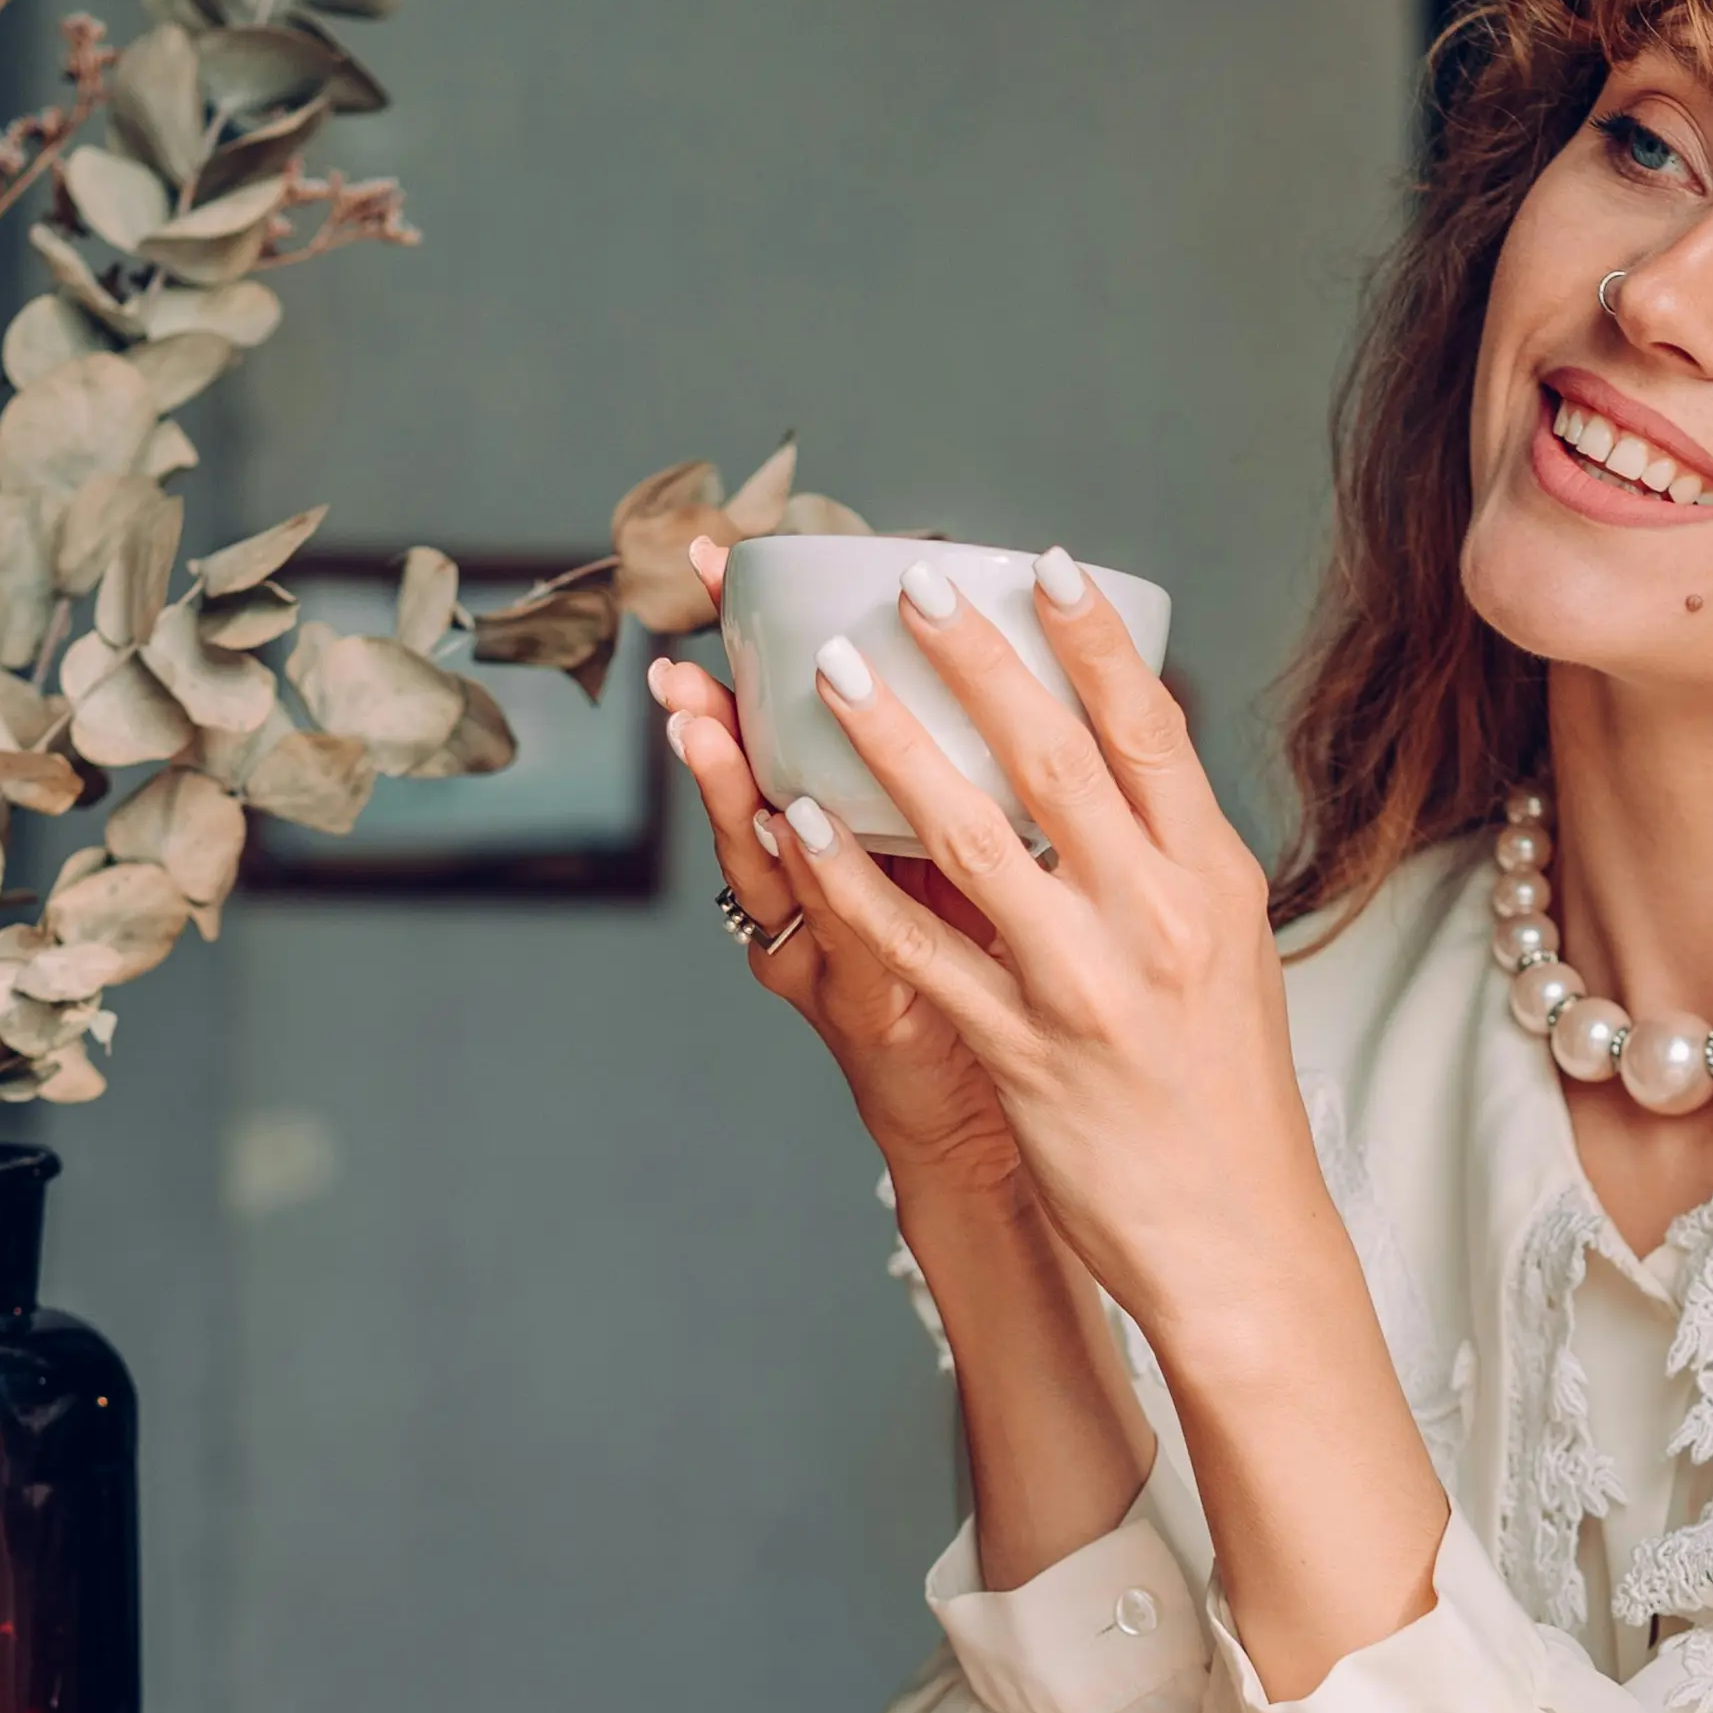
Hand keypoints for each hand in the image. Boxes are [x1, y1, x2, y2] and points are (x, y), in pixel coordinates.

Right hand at [656, 539, 1028, 1217]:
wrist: (1017, 1155)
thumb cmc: (1026, 1015)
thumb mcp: (1004, 884)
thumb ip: (997, 793)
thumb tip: (1030, 665)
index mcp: (872, 844)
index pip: (800, 725)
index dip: (759, 643)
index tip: (726, 557)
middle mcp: (831, 895)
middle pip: (757, 775)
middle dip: (720, 696)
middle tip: (683, 626)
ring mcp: (833, 955)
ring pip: (764, 853)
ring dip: (729, 780)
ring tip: (691, 714)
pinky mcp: (863, 1014)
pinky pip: (830, 935)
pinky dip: (812, 880)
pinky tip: (782, 823)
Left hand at [750, 552, 1321, 1360]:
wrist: (1237, 1233)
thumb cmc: (1226, 1091)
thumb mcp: (1230, 950)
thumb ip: (1172, 857)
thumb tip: (1120, 760)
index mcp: (1214, 880)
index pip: (1149, 732)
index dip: (1091, 641)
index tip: (1040, 566)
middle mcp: (1154, 918)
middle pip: (1054, 759)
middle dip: (976, 659)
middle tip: (912, 579)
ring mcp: (1083, 984)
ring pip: (972, 839)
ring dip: (893, 744)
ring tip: (833, 673)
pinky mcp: (1019, 1049)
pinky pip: (919, 948)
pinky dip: (855, 881)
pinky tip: (805, 823)